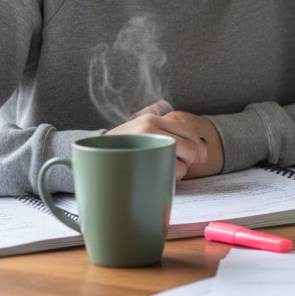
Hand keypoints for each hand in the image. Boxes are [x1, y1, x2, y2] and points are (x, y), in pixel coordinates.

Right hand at [108, 103, 223, 179]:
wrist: (91, 153)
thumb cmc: (122, 147)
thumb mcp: (142, 131)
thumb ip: (169, 132)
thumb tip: (203, 152)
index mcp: (153, 118)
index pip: (190, 130)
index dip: (199, 146)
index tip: (200, 158)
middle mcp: (151, 126)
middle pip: (191, 146)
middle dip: (190, 159)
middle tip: (177, 164)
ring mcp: (145, 142)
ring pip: (184, 161)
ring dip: (179, 170)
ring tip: (160, 168)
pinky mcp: (142, 159)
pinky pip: (172, 171)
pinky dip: (170, 177)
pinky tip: (155, 174)